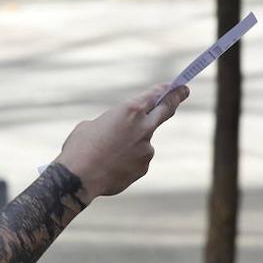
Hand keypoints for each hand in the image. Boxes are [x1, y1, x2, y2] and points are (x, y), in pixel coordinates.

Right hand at [54, 83, 188, 200]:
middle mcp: (143, 127)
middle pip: (165, 110)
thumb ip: (112, 124)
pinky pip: (137, 159)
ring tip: (105, 152)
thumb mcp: (91, 125)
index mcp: (129, 110)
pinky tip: (108, 165)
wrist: (79, 177)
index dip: (165, 89)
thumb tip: (119, 132)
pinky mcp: (144, 167)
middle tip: (183, 91)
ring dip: (130, 143)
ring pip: (142, 141)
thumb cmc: (80, 147)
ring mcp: (147, 148)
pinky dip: (126, 160)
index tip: (175, 85)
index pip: (154, 95)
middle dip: (175, 99)